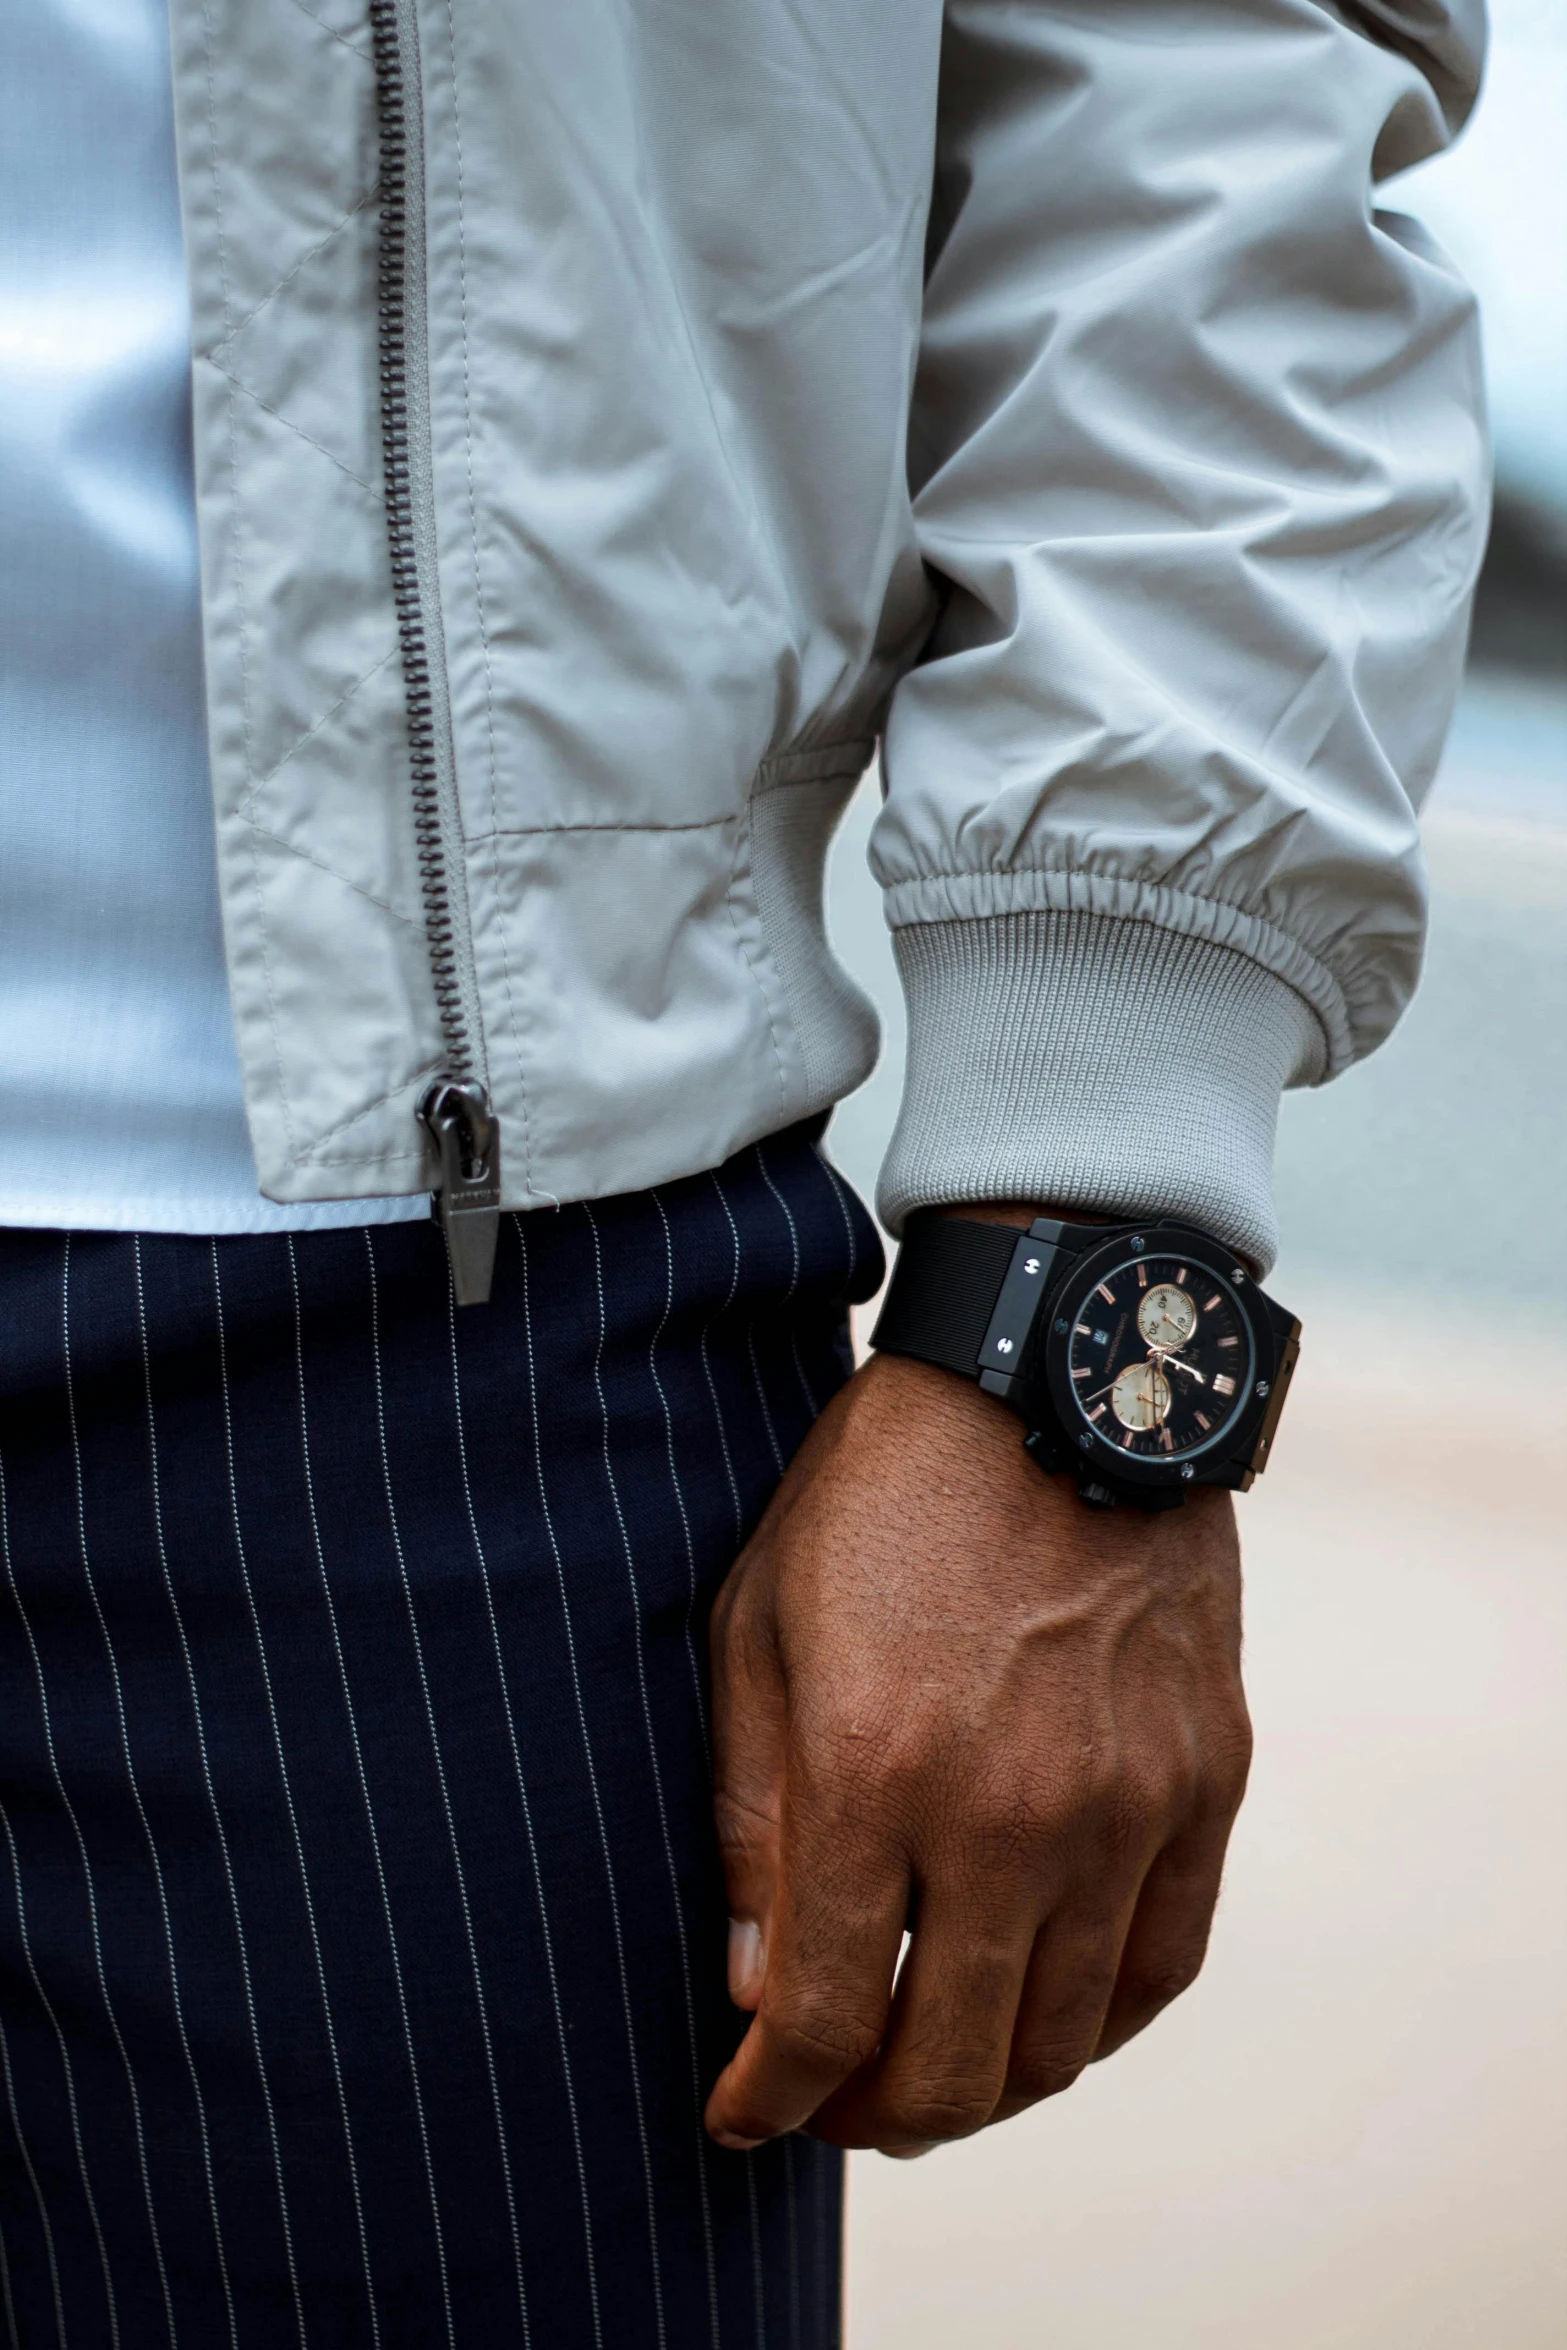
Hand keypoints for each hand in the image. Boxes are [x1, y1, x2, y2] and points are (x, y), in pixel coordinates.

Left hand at [704, 1348, 1251, 2156]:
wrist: (1051, 1375)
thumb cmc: (877, 1494)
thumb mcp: (758, 1625)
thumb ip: (752, 1816)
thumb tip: (757, 1983)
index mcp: (877, 1772)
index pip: (823, 2019)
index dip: (768, 2098)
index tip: (740, 2112)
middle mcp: (1012, 1814)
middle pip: (950, 2067)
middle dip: (869, 2117)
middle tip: (832, 2102)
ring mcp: (1127, 1804)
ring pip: (1063, 2041)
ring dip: (985, 2088)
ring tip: (932, 2067)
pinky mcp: (1205, 1779)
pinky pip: (1162, 1966)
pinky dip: (1098, 2027)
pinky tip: (1046, 2015)